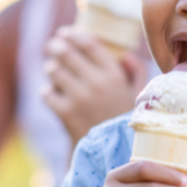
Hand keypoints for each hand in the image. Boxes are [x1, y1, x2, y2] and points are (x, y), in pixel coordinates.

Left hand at [41, 27, 147, 144]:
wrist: (114, 153)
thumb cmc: (126, 120)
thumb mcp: (138, 95)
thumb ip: (136, 72)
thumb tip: (124, 55)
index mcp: (114, 75)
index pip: (90, 44)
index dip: (74, 35)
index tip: (64, 33)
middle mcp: (96, 83)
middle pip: (66, 53)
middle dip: (56, 47)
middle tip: (52, 46)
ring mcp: (79, 98)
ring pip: (54, 70)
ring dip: (51, 68)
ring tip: (52, 70)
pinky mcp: (65, 113)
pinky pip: (47, 93)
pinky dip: (47, 91)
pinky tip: (51, 93)